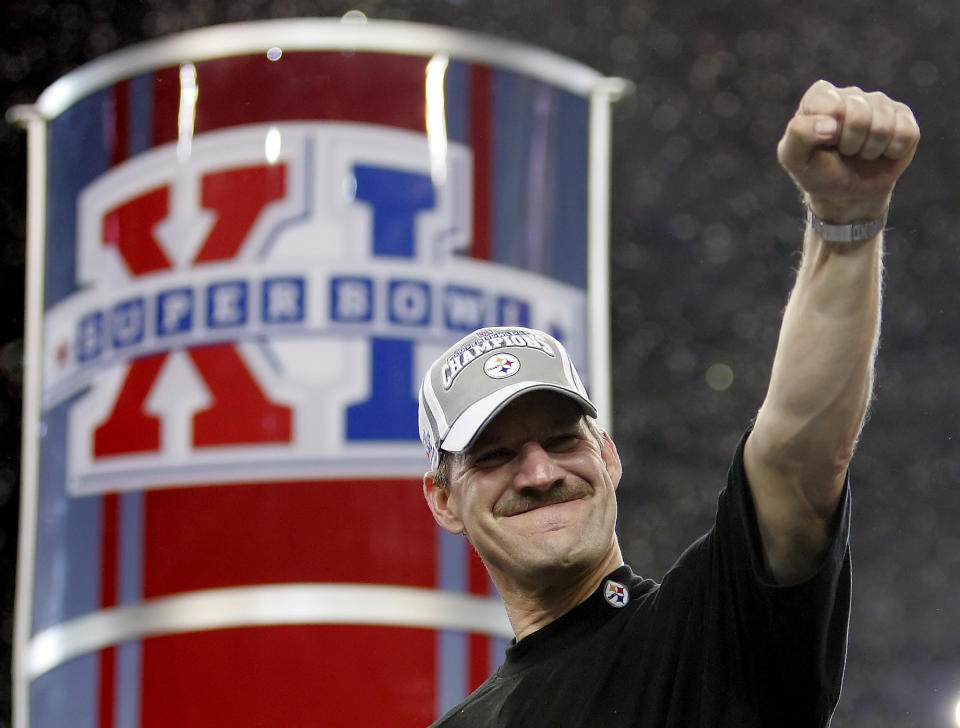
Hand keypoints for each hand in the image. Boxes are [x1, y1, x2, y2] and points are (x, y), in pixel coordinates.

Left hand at [777, 80, 919, 222]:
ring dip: (870, 150)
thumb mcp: (794, 158)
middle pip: (860, 115)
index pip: (831, 106)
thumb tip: (831, 124)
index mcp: (820, 96)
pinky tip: (881, 153)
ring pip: (883, 126)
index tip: (824, 144)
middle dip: (850, 144)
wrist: (846, 194)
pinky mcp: (904, 117)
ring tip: (859, 153)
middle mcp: (851, 93)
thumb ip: (798, 135)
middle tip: (844, 152)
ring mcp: (880, 103)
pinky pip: (906, 134)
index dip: (829, 133)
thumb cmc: (817, 171)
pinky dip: (892, 152)